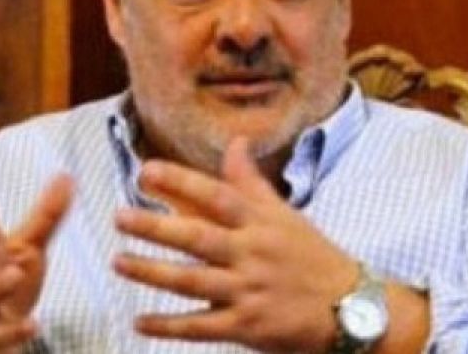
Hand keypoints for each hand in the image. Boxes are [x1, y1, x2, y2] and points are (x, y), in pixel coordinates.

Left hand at [113, 137, 357, 352]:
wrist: (349, 308)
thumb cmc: (311, 256)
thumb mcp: (285, 214)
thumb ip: (251, 182)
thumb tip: (234, 141)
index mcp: (260, 223)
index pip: (218, 195)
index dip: (182, 181)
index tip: (147, 170)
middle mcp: (252, 254)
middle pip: (198, 238)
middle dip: (157, 227)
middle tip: (119, 217)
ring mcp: (249, 291)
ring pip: (192, 281)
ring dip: (152, 272)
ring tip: (118, 261)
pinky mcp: (247, 326)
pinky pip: (202, 326)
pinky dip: (169, 325)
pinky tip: (140, 322)